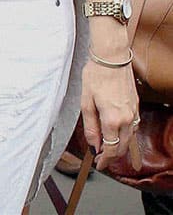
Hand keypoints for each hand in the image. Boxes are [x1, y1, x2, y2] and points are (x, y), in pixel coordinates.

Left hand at [80, 56, 139, 170]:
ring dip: (121, 146)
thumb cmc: (96, 75)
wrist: (111, 58)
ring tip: (108, 148)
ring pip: (130, 138)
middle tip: (101, 158)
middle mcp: (127, 119)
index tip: (99, 164)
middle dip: (113, 155)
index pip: (111, 148)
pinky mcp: (136, 106)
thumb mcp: (86, 101)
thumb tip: (93, 144)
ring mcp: (134, 113)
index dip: (105, 159)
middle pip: (123, 146)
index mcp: (113, 119)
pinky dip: (126, 135)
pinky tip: (119, 134)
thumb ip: (90, 126)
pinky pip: (133, 127)